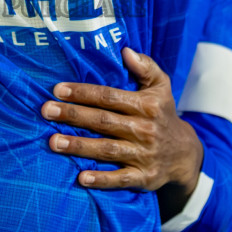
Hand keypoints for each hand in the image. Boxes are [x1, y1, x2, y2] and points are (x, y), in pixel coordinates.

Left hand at [41, 47, 203, 191]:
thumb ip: (146, 67)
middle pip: (103, 121)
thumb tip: (125, 51)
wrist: (184, 155)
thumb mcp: (162, 87)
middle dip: (73, 115)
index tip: (58, 90)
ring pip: (107, 149)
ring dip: (79, 147)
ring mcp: (144, 155)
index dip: (83, 93)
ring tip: (53, 142)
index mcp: (146, 106)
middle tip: (47, 111)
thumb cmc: (163, 115)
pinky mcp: (144, 178)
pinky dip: (102, 180)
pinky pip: (121, 179)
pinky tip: (81, 178)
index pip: (109, 97)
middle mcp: (144, 129)